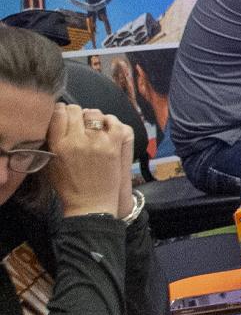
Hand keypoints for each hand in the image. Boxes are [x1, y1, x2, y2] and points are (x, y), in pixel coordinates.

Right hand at [46, 104, 132, 218]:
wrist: (91, 204)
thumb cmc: (68, 186)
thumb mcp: (50, 163)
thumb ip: (51, 141)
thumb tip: (53, 120)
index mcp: (58, 145)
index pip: (58, 113)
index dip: (61, 111)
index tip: (64, 115)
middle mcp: (77, 140)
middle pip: (75, 110)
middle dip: (75, 113)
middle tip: (78, 122)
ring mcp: (98, 141)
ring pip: (94, 113)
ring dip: (92, 118)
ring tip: (92, 127)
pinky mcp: (114, 144)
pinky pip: (114, 122)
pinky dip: (110, 122)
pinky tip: (107, 129)